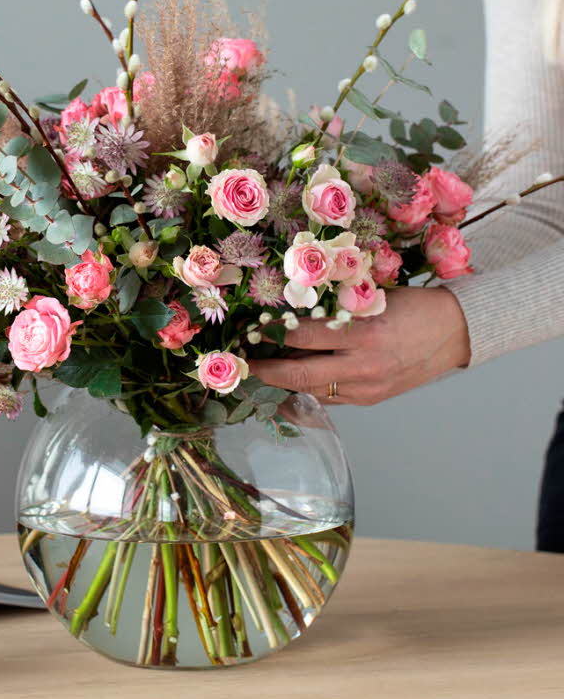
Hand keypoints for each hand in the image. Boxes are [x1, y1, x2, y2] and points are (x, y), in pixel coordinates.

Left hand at [249, 286, 470, 405]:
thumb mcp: (373, 298)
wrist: (455, 333)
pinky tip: (292, 382)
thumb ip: (336, 309)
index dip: (273, 334)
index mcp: (363, 333)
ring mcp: (366, 388)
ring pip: (311, 391)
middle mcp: (362, 366)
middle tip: (242, 364)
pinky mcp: (370, 400)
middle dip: (265, 371)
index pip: (304, 337)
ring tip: (261, 372)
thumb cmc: (413, 307)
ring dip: (283, 383)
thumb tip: (293, 313)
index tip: (251, 329)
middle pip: (300, 375)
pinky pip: (330, 398)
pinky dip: (308, 389)